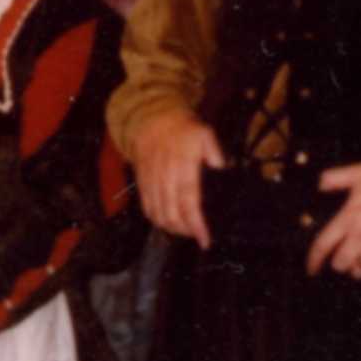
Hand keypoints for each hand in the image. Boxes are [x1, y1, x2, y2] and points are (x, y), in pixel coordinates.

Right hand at [129, 115, 222, 247]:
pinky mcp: (141, 182)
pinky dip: (156, 219)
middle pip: (172, 214)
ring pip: (158, 214)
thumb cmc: (182, 129)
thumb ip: (214, 151)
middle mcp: (165, 177)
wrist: (151, 120)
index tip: (204, 240)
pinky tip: (166, 224)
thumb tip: (220, 167)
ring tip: (184, 232)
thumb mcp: (204, 133)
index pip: (189, 202)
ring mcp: (151, 181)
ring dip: (171, 228)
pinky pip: (146, 206)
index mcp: (182, 167)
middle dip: (185, 230)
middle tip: (197, 236)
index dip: (196, 224)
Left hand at [308, 164, 360, 279]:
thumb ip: (336, 178)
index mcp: (347, 220)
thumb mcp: (358, 173)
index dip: (314, 261)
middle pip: (342, 263)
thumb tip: (319, 184)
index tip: (311, 270)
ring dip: (359, 269)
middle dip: (339, 264)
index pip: (323, 246)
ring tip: (360, 264)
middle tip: (342, 261)